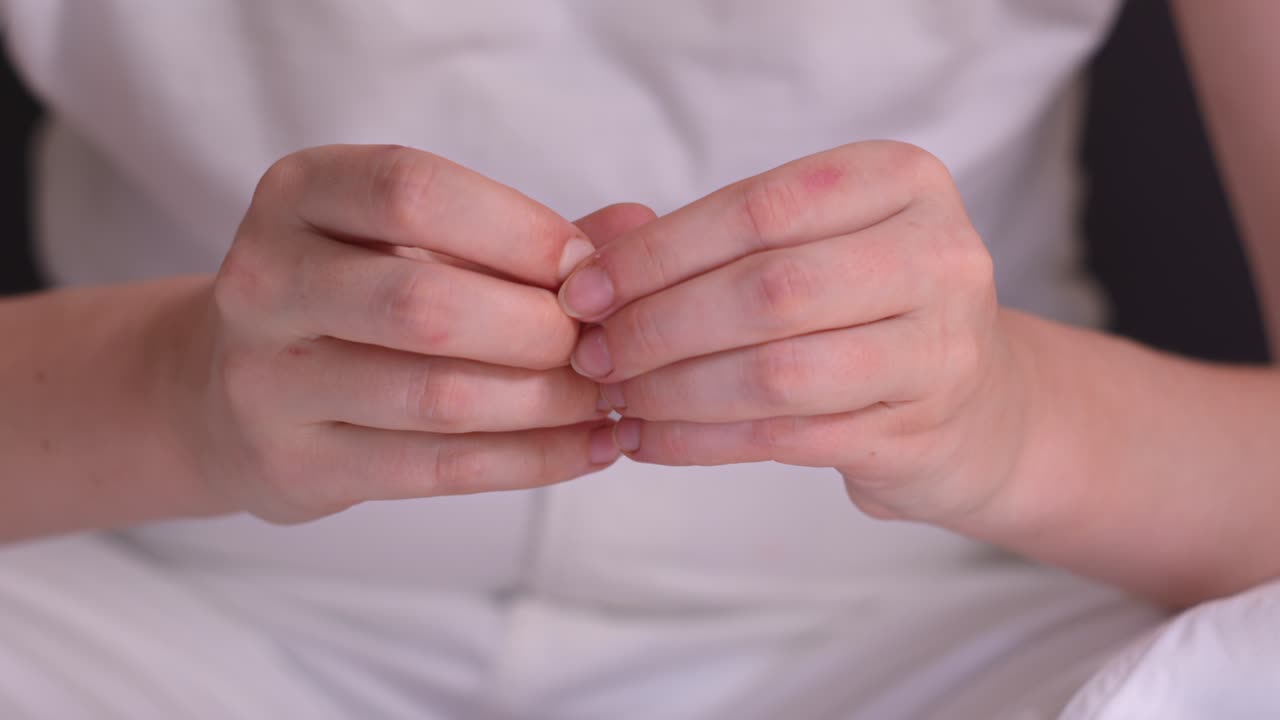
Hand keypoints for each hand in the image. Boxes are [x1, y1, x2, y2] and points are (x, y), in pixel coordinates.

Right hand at [187, 145, 652, 522]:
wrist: (234, 394)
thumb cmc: (355, 297)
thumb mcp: (414, 240)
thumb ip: (520, 232)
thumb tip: (640, 227)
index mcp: (297, 194)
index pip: (412, 192)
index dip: (519, 230)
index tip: (585, 265)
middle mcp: (265, 279)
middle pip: (425, 304)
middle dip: (539, 328)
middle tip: (600, 344)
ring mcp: (267, 379)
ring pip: (437, 396)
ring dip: (547, 401)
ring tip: (608, 397)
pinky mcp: (294, 465)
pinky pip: (438, 468)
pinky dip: (534, 460)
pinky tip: (591, 447)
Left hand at [557, 141, 1028, 523]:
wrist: (977, 406)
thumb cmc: (865, 309)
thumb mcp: (805, 245)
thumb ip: (704, 237)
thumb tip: (588, 249)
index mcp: (903, 181)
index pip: (760, 208)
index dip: (657, 252)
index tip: (583, 290)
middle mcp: (939, 256)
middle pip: (769, 289)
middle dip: (658, 326)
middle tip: (592, 354)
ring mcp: (941, 351)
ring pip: (777, 373)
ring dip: (674, 391)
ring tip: (615, 399)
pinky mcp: (920, 435)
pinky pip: (785, 440)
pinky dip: (701, 442)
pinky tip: (650, 441)